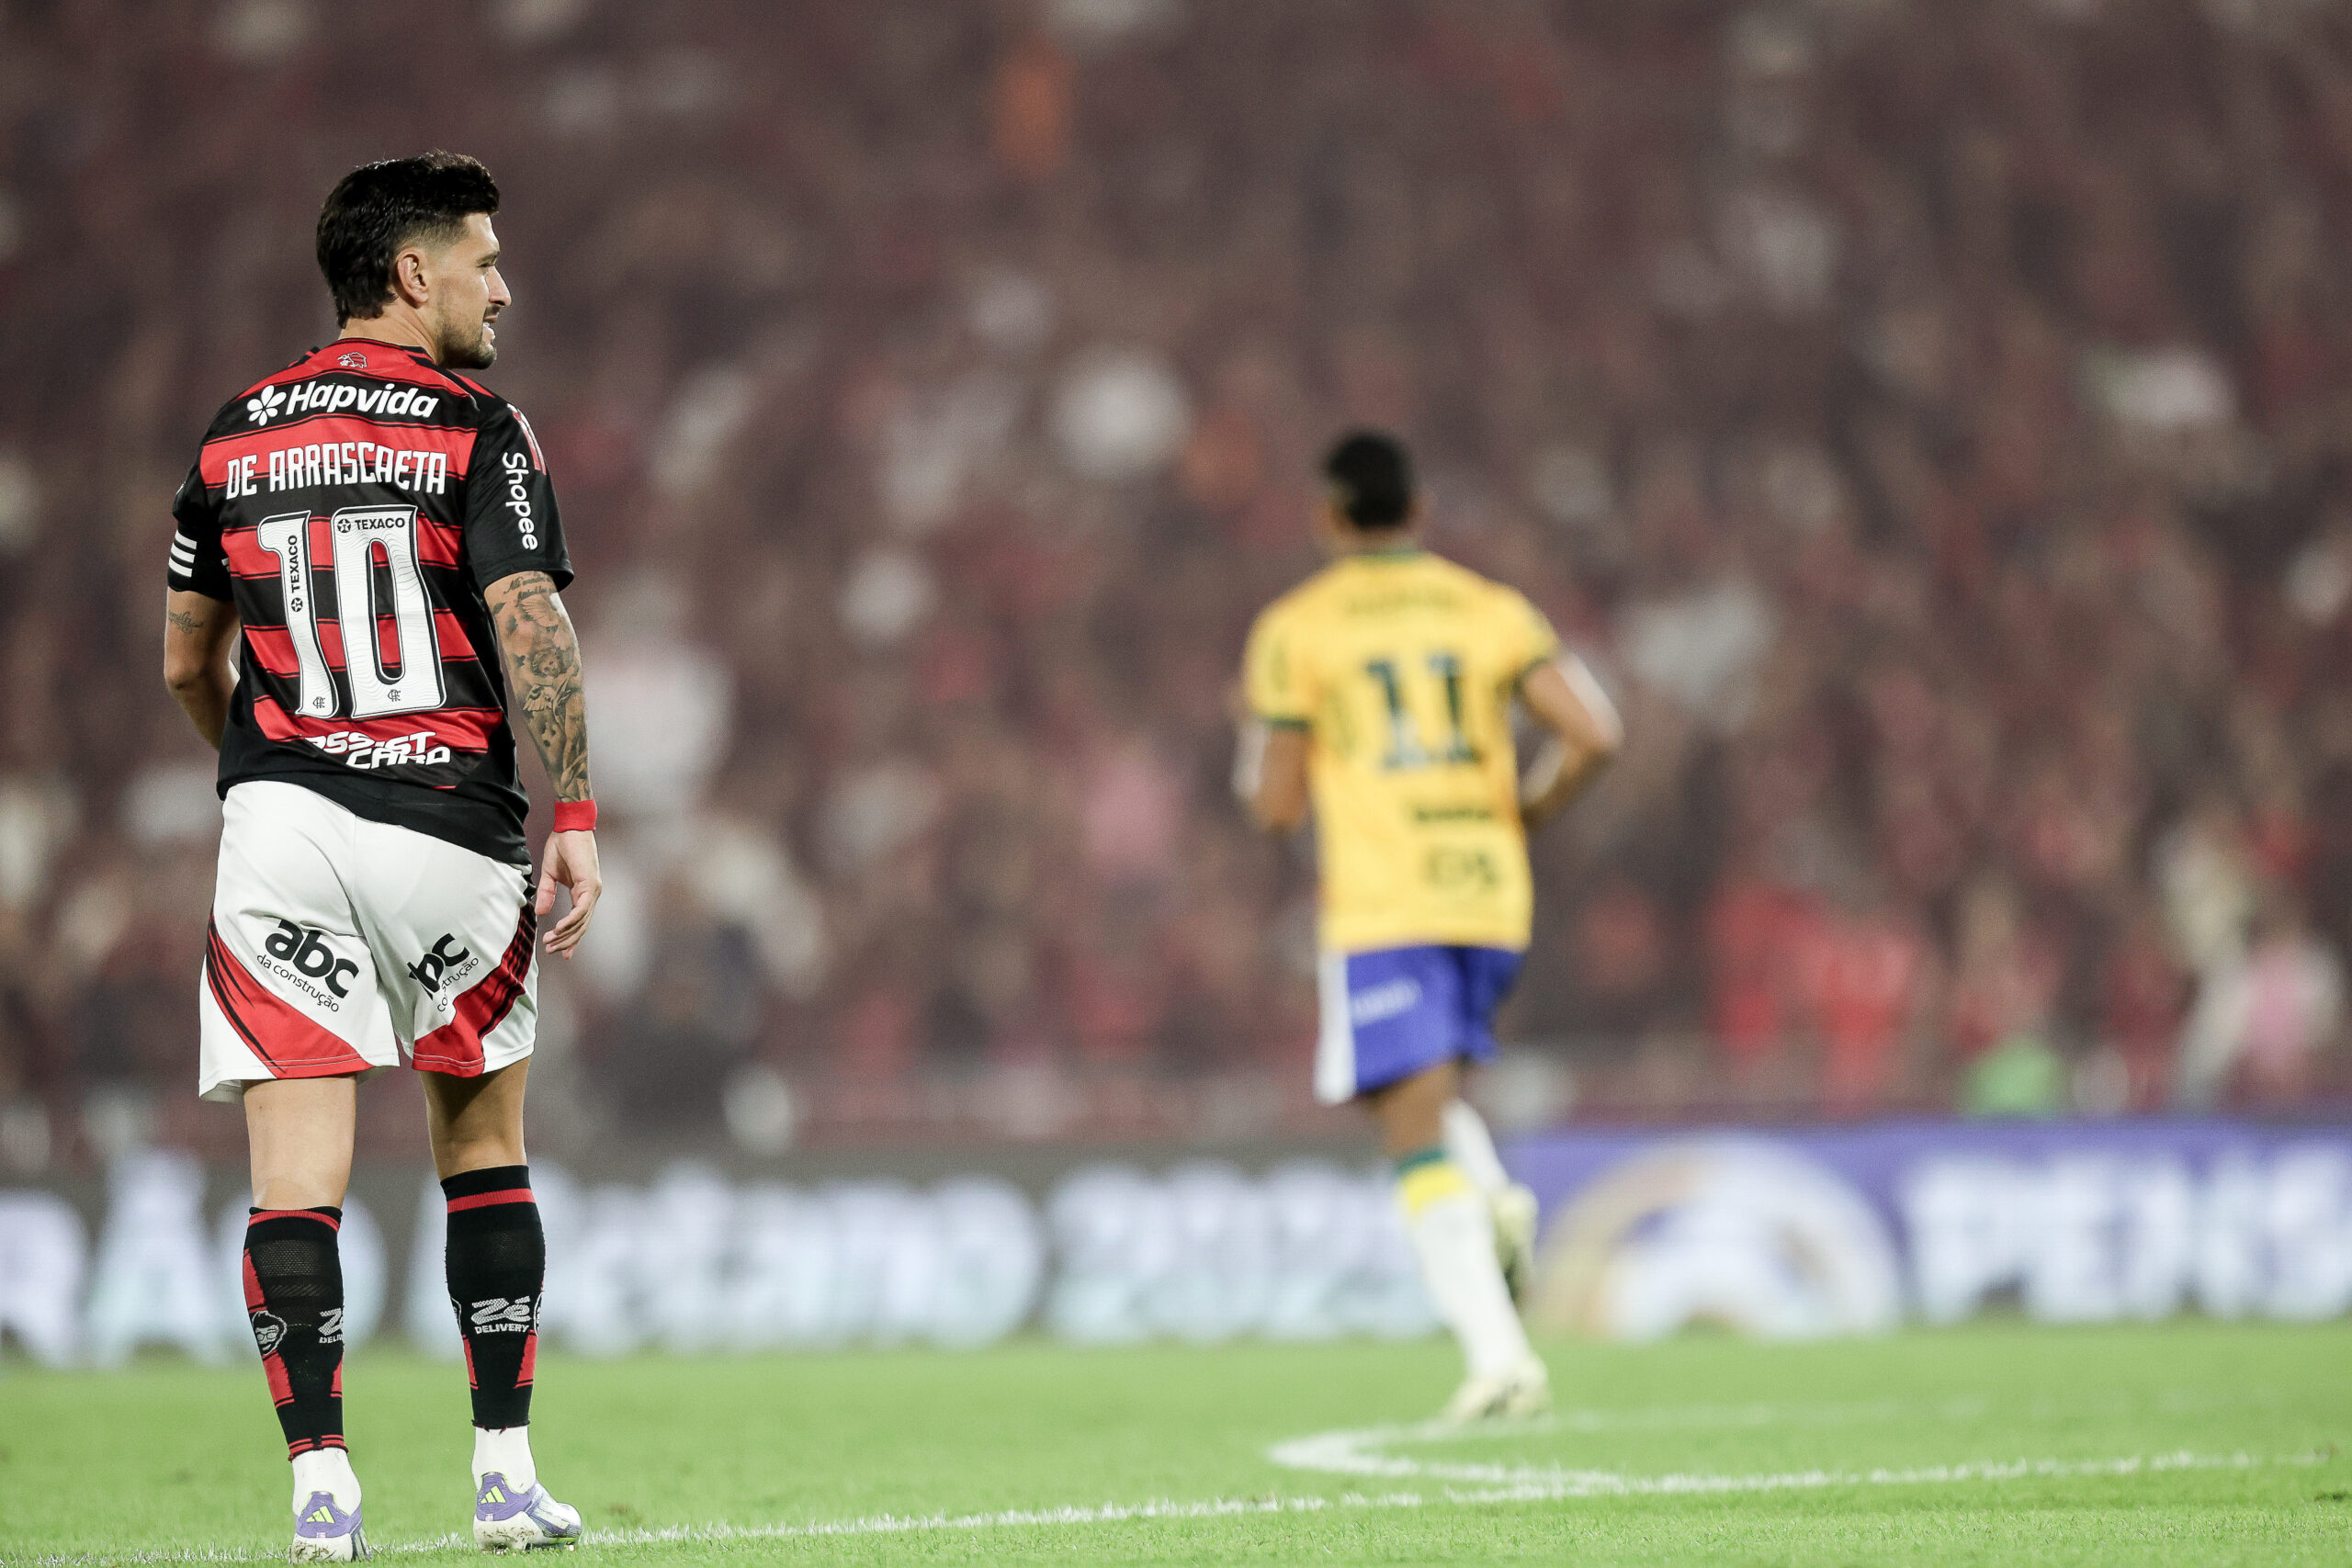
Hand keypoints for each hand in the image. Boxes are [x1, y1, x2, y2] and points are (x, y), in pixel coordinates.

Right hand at [536, 829, 601, 958]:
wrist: (569, 827)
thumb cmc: (561, 846)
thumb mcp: (549, 874)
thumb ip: (547, 894)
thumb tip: (541, 913)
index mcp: (584, 892)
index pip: (580, 921)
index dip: (571, 937)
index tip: (563, 952)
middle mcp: (591, 894)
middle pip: (581, 925)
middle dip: (567, 941)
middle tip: (552, 951)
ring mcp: (593, 890)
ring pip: (582, 921)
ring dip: (567, 934)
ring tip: (551, 943)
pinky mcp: (590, 884)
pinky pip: (581, 909)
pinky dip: (571, 921)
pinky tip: (559, 929)